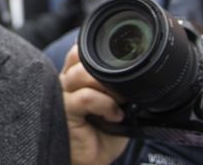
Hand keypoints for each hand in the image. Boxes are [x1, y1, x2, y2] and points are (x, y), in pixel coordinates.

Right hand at [60, 45, 129, 164]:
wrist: (94, 159)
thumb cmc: (103, 132)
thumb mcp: (115, 104)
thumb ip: (118, 86)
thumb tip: (140, 74)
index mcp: (76, 75)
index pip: (81, 50)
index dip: (100, 54)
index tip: (121, 68)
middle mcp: (66, 81)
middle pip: (82, 58)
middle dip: (107, 71)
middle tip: (124, 91)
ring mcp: (62, 94)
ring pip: (82, 74)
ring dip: (108, 88)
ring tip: (120, 103)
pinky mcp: (65, 110)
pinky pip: (85, 97)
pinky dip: (105, 104)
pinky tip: (114, 116)